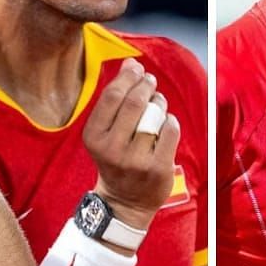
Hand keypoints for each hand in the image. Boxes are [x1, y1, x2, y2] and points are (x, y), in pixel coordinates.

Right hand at [81, 58, 179, 232]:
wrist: (125, 201)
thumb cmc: (116, 158)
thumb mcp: (105, 132)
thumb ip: (115, 99)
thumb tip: (130, 63)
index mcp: (94, 137)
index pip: (112, 96)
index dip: (128, 77)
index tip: (136, 69)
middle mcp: (112, 149)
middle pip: (135, 102)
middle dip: (146, 85)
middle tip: (150, 81)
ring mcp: (136, 161)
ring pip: (155, 115)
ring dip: (159, 104)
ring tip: (158, 105)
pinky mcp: (157, 168)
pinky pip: (170, 130)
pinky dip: (171, 122)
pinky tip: (166, 125)